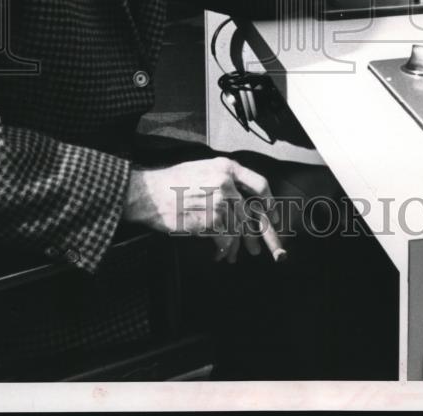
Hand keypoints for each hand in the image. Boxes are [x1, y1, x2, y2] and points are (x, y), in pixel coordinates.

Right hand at [123, 156, 276, 262]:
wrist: (149, 193)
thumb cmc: (172, 182)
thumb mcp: (203, 169)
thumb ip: (226, 180)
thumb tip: (244, 202)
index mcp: (227, 167)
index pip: (260, 184)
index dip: (270, 203)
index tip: (273, 216)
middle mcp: (225, 183)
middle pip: (250, 213)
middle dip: (254, 235)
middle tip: (256, 248)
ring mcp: (217, 202)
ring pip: (237, 229)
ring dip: (236, 246)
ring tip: (231, 256)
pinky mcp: (208, 221)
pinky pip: (224, 240)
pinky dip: (223, 250)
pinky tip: (218, 255)